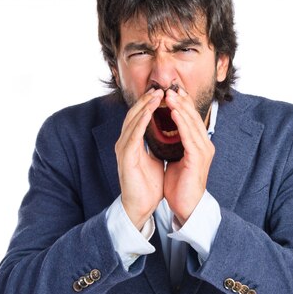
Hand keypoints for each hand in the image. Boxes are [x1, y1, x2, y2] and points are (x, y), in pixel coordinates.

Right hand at [115, 88, 164, 229]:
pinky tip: (148, 112)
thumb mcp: (155, 159)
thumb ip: (157, 146)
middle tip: (160, 88)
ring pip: (132, 121)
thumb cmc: (147, 186)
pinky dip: (140, 122)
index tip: (164, 94)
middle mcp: (125, 143)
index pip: (140, 117)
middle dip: (147, 100)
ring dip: (144, 106)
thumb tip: (168, 135)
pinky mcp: (125, 157)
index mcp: (132, 143)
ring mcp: (123, 149)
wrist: (140, 206)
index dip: (150, 104)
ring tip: (156, 95)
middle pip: (134, 114)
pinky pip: (133, 135)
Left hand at [163, 87, 214, 224]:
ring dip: (181, 108)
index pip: (192, 119)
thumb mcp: (177, 159)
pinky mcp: (197, 159)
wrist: (186, 206)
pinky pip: (189, 137)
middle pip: (194, 117)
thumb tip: (166, 132)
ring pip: (192, 124)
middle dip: (182, 101)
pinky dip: (182, 124)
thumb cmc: (180, 186)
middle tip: (170, 87)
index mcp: (200, 145)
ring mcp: (203, 152)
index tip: (171, 91)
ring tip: (170, 95)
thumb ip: (175, 145)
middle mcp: (205, 145)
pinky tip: (174, 113)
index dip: (182, 104)